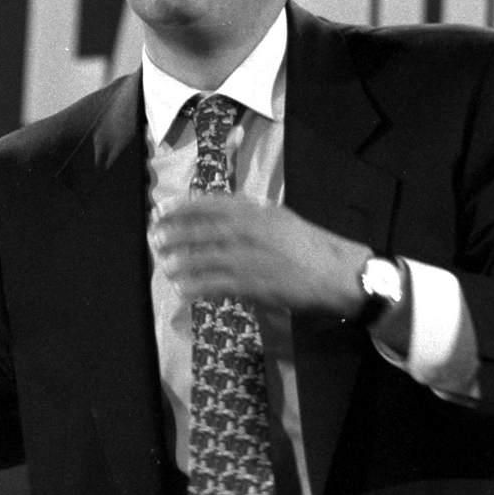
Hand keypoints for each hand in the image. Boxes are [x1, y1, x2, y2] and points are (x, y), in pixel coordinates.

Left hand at [153, 193, 371, 318]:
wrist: (339, 273)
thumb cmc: (310, 246)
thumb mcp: (281, 219)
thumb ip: (251, 214)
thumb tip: (219, 210)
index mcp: (258, 211)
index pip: (210, 204)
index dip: (181, 208)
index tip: (161, 210)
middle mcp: (251, 230)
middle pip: (201, 230)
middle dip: (174, 233)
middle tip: (155, 238)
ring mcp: (251, 258)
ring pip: (204, 258)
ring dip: (179, 262)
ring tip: (163, 266)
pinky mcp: (255, 284)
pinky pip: (217, 285)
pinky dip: (197, 287)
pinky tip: (182, 290)